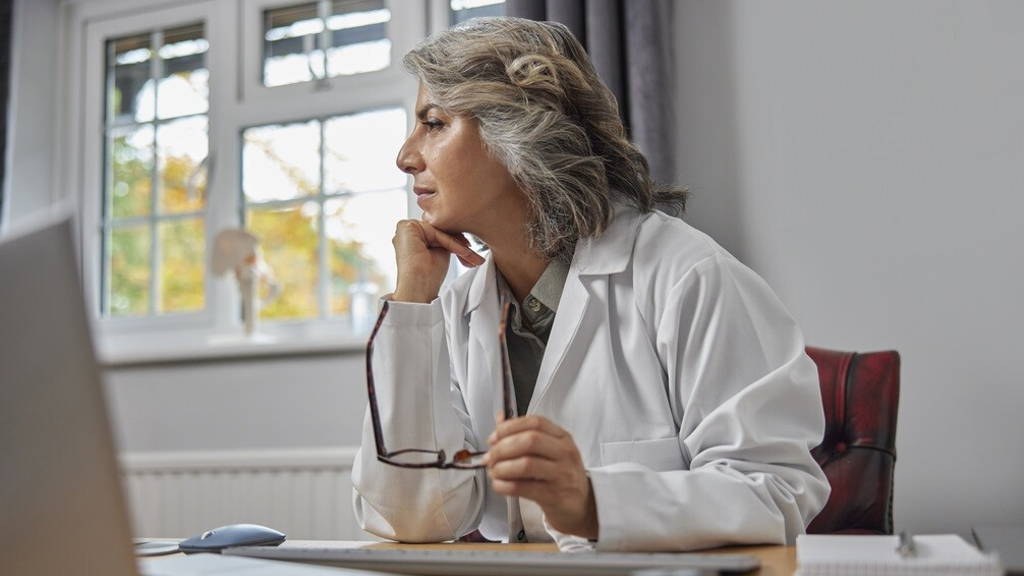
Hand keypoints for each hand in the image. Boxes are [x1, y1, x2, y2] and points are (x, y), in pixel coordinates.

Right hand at [392, 220, 484, 302]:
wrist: (418, 289)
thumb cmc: (427, 277)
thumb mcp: (440, 252)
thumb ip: (444, 238)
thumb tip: (458, 230)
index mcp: (410, 237)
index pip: (437, 232)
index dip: (454, 241)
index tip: (469, 252)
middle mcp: (405, 231)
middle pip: (438, 230)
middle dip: (458, 243)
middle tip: (474, 255)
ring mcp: (405, 228)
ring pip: (439, 231)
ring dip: (458, 244)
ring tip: (472, 257)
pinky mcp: (407, 227)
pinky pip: (436, 232)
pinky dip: (451, 243)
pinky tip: (463, 253)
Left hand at [484, 415, 597, 539]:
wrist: (580, 505)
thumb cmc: (560, 475)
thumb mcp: (549, 451)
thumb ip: (524, 434)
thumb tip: (499, 418)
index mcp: (562, 437)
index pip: (535, 423)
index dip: (510, 427)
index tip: (494, 437)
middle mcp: (565, 453)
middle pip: (530, 441)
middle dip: (503, 448)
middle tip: (491, 457)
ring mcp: (562, 475)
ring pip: (526, 464)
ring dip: (502, 468)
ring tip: (494, 472)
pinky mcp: (554, 496)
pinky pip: (523, 488)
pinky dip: (505, 485)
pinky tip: (499, 485)